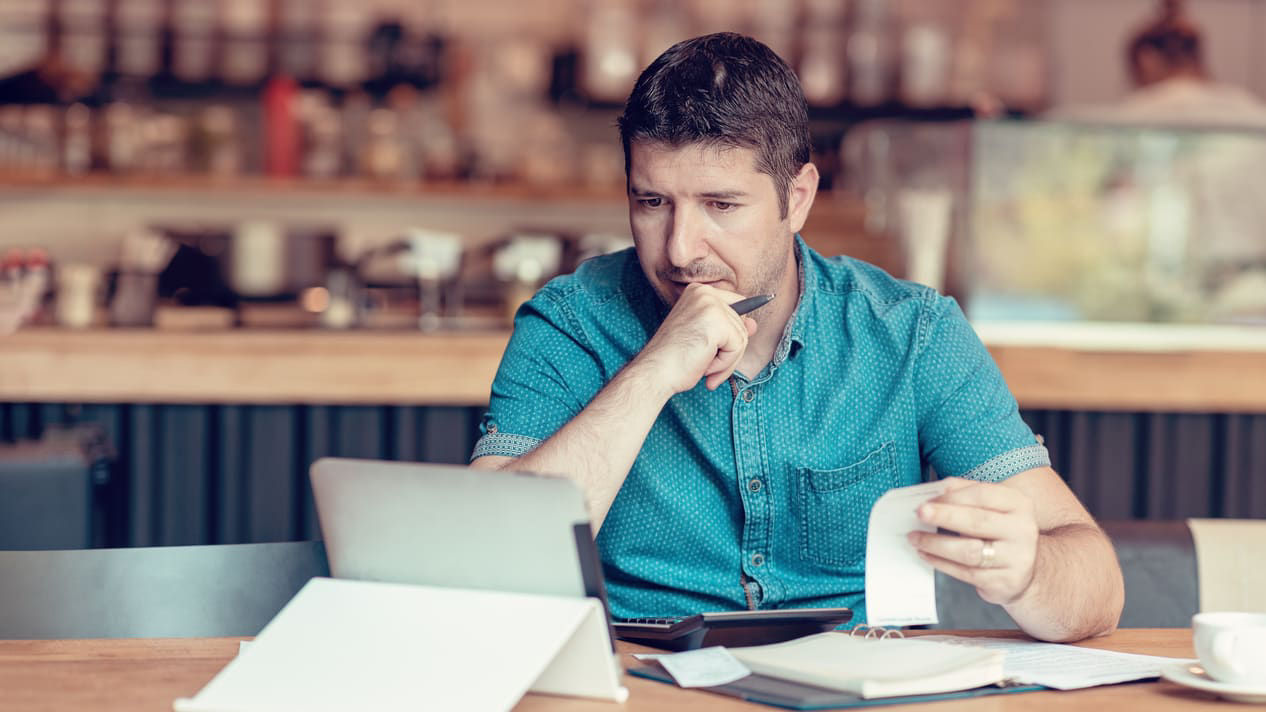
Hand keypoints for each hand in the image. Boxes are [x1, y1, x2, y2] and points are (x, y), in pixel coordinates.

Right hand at [634, 283, 757, 394]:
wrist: (654, 372)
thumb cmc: (674, 359)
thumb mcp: (704, 338)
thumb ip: (729, 328)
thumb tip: (753, 324)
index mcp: (699, 292)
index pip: (737, 307)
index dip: (733, 331)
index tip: (714, 348)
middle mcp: (705, 293)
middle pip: (741, 324)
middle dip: (728, 351)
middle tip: (705, 364)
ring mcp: (711, 305)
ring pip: (742, 338)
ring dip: (726, 360)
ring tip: (703, 366)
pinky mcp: (717, 321)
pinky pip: (738, 347)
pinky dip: (725, 364)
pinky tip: (704, 366)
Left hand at [907, 477, 1039, 604]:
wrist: (1024, 570)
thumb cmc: (998, 531)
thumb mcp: (991, 507)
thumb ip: (965, 493)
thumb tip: (934, 490)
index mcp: (1018, 504)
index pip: (982, 494)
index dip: (952, 496)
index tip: (927, 499)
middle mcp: (1022, 530)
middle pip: (976, 521)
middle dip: (943, 516)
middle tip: (918, 513)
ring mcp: (1016, 558)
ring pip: (969, 551)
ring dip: (936, 544)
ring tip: (914, 538)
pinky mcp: (1004, 582)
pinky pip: (966, 573)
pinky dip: (941, 563)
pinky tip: (926, 555)